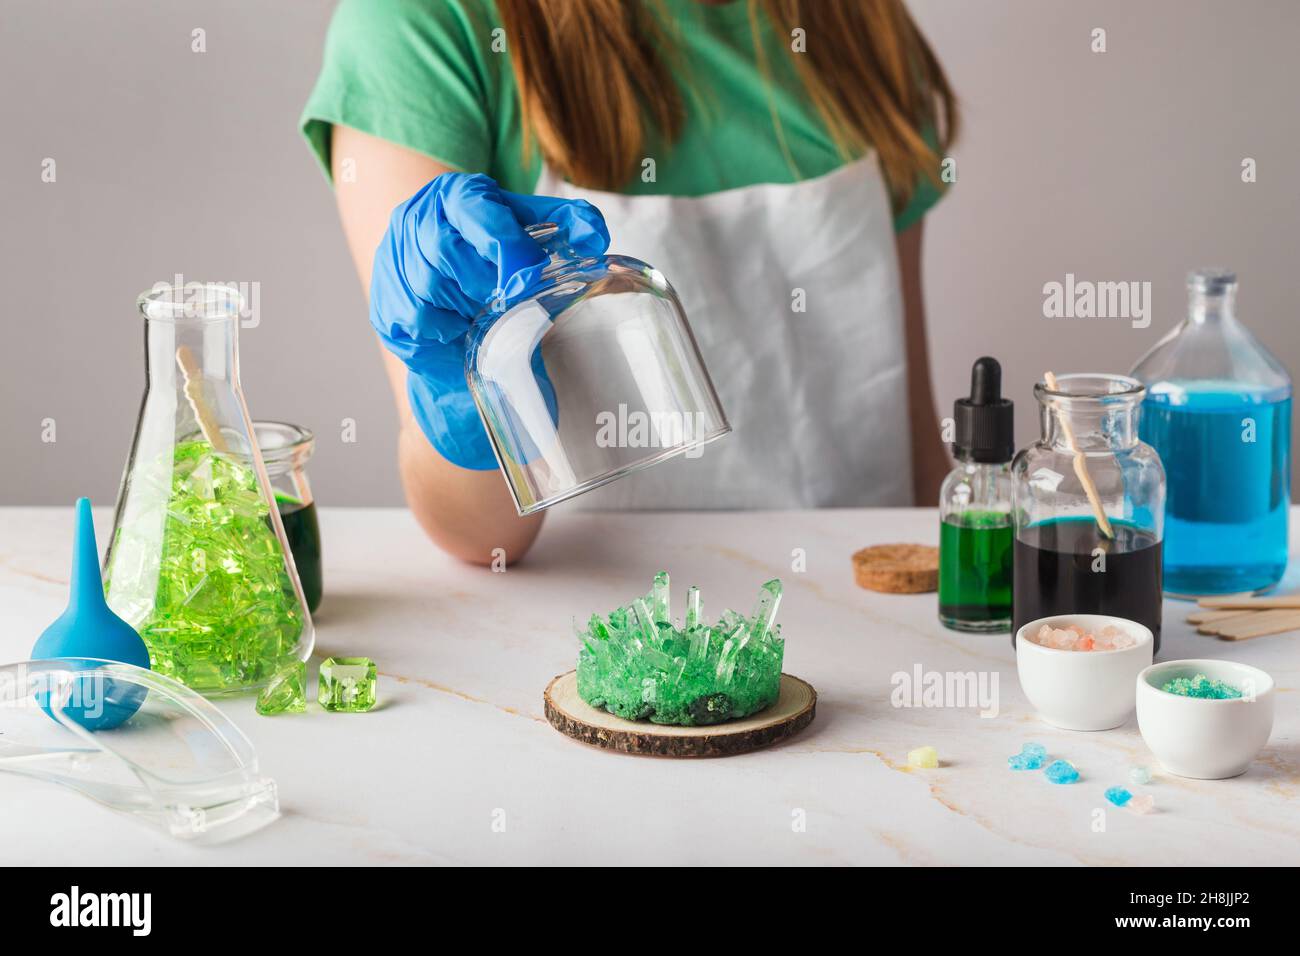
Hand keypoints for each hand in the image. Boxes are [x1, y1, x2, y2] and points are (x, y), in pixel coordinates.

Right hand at [370, 172, 608, 469]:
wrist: (454, 307)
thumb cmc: (496, 265)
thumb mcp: (534, 235)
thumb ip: (569, 225)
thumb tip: (596, 236)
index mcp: (456, 194)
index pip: (474, 209)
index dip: (504, 242)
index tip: (531, 270)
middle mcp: (416, 218)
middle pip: (445, 249)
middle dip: (484, 280)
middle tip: (508, 299)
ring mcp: (394, 260)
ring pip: (429, 284)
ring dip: (466, 305)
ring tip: (484, 311)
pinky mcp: (385, 303)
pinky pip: (417, 317)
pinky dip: (447, 327)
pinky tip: (461, 326)